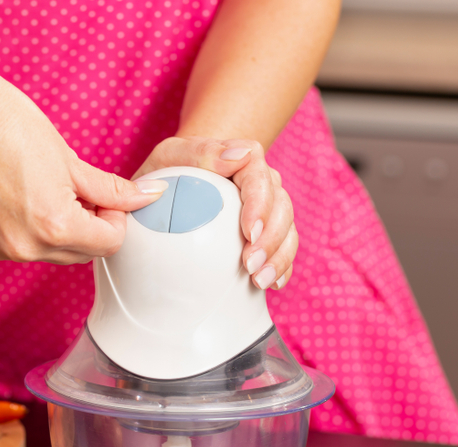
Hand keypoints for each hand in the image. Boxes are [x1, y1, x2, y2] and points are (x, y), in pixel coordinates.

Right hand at [0, 66, 166, 263]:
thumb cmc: (7, 124)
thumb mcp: (69, 159)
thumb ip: (110, 189)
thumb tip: (147, 197)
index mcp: (55, 226)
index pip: (109, 243)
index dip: (115, 217)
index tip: (105, 195)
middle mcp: (27, 247)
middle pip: (83, 254)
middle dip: (91, 227)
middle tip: (79, 189)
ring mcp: (1, 248)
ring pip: (53, 254)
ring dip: (62, 231)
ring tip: (47, 189)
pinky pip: (24, 247)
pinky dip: (33, 230)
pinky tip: (21, 195)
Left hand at [133, 136, 296, 289]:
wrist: (172, 184)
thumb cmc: (168, 169)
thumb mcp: (170, 154)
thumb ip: (200, 151)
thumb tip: (236, 156)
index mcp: (243, 160)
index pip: (260, 178)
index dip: (260, 205)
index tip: (249, 232)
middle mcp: (262, 182)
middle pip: (281, 207)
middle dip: (271, 239)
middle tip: (250, 266)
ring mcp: (267, 207)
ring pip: (288, 229)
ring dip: (278, 257)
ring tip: (260, 281)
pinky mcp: (267, 231)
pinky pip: (285, 248)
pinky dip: (282, 266)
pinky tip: (272, 284)